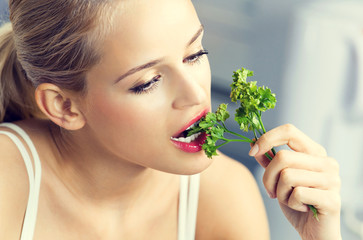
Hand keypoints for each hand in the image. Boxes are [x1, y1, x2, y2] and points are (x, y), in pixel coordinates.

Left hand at [249, 124, 340, 239]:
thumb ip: (268, 160)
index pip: (289, 131)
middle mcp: (327, 162)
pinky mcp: (332, 199)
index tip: (252, 152)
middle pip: (282, 157)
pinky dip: (291, 203)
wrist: (315, 231)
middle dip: (268, 177)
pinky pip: (297, 194)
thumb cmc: (297, 202)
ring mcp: (332, 180)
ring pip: (287, 176)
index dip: (267, 139)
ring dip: (280, 192)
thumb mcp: (279, 178)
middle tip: (271, 191)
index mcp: (315, 152)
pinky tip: (300, 208)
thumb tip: (253, 142)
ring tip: (289, 199)